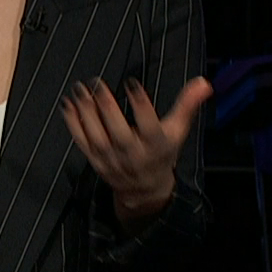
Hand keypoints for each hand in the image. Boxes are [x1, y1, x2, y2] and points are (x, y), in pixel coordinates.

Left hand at [61, 75, 212, 214]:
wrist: (144, 188)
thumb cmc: (162, 152)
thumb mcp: (177, 130)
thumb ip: (188, 105)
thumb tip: (203, 83)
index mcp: (155, 145)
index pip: (148, 125)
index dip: (141, 104)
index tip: (132, 83)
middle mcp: (132, 154)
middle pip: (118, 131)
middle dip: (106, 106)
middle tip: (96, 83)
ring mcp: (111, 159)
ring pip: (97, 136)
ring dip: (86, 112)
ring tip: (79, 90)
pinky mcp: (95, 161)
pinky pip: (82, 142)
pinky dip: (72, 123)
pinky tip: (67, 104)